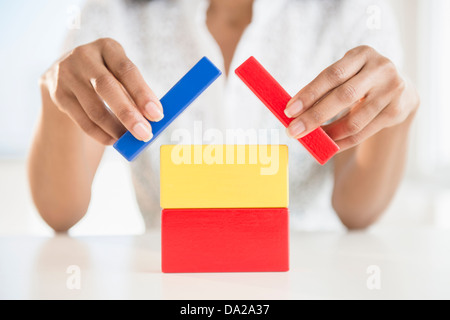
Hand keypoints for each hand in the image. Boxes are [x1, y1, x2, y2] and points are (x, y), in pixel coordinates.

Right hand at [40, 38, 162, 144]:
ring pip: (94, 108)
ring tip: (130, 140)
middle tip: (145, 134)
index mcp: (107, 47)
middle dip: (128, 114)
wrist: (67, 75)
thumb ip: (135, 93)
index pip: (126, 70)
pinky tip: (113, 140)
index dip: (142, 93)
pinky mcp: (58, 94)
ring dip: (115, 128)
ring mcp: (67, 74)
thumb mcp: (120, 75)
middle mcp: (84, 56)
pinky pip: (83, 120)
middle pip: (107, 87)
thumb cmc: (107, 77)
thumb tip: (152, 120)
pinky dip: (101, 134)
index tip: (157, 115)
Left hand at [285, 45, 418, 150]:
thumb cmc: (360, 82)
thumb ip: (325, 89)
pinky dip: (341, 142)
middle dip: (314, 116)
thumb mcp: (347, 75)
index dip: (309, 94)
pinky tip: (328, 145)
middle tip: (293, 131)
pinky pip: (362, 133)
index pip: (332, 74)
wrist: (402, 91)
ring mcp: (392, 90)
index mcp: (362, 54)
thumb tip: (294, 113)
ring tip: (311, 139)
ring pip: (354, 120)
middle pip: (344, 96)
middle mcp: (380, 69)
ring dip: (328, 134)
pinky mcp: (396, 111)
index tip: (289, 110)